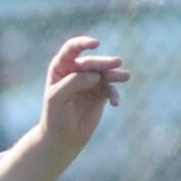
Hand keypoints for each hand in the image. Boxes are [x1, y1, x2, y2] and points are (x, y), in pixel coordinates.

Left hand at [39, 35, 129, 153]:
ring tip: (125, 77)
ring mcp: (90, 80)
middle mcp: (76, 70)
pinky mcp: (101, 92)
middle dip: (104, 62)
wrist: (62, 137)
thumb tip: (95, 74)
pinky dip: (114, 94)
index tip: (96, 43)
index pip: (72, 49)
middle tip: (117, 63)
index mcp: (61, 67)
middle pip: (92, 62)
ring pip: (105, 73)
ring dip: (115, 74)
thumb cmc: (55, 116)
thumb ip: (74, 83)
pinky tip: (115, 103)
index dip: (83, 43)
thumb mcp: (57, 98)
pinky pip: (110, 89)